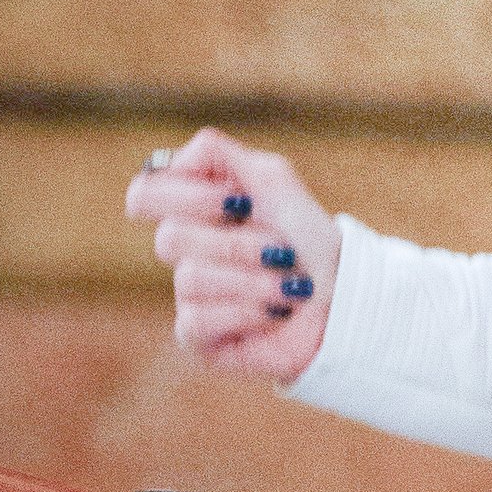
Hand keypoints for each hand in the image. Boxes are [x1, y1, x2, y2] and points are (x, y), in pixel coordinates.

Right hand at [122, 128, 340, 380]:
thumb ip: (217, 154)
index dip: (186, 196)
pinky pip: (196, 320)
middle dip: (238, 243)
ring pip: (190, 279)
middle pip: (169, 237)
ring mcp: (187, 295)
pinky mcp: (196, 337)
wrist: (346, 299)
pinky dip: (247, 312)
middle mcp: (184, 252)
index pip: (145, 194)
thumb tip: (170, 162)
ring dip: (254, 281)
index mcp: (194, 210)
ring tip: (291, 287)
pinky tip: (273, 314)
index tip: (239, 202)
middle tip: (281, 250)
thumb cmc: (309, 240)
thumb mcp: (273, 180)